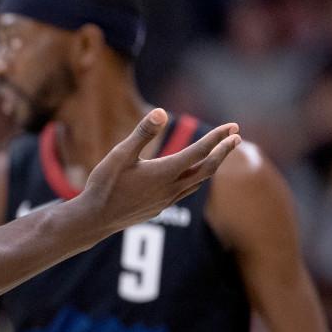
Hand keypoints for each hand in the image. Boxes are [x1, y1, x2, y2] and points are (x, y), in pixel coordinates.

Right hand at [81, 109, 239, 232]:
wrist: (96, 218)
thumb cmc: (105, 184)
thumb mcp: (120, 154)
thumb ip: (142, 134)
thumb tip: (162, 112)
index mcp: (164, 172)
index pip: (199, 152)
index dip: (217, 138)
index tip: (232, 127)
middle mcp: (171, 188)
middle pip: (207, 168)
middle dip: (223, 152)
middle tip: (236, 136)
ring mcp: (167, 200)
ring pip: (199, 182)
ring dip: (211, 165)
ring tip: (218, 153)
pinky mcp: (160, 208)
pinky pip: (186, 191)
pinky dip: (197, 178)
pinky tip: (191, 174)